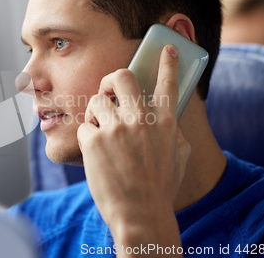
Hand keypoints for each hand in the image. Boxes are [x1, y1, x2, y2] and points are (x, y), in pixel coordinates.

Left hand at [77, 45, 190, 255]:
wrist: (141, 215)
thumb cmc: (160, 188)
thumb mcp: (178, 156)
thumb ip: (173, 131)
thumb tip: (166, 118)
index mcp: (166, 123)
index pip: (168, 84)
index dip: (168, 63)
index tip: (166, 49)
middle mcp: (141, 120)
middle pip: (121, 77)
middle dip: (110, 80)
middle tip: (107, 92)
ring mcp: (116, 129)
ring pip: (97, 100)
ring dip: (96, 113)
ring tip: (100, 130)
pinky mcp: (94, 141)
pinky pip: (85, 126)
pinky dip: (88, 137)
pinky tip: (96, 153)